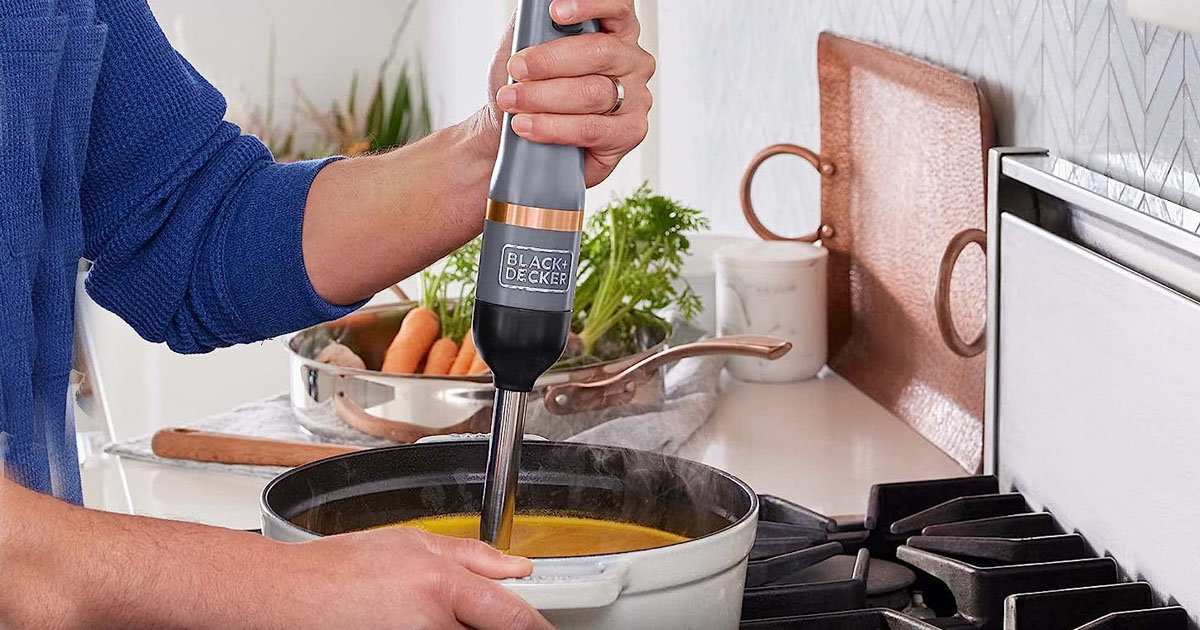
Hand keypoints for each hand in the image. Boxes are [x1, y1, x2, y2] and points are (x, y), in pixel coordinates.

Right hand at [284, 528, 551, 629]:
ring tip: (429, 612)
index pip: (512, 617)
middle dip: (489, 623)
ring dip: (460, 628)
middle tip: (467, 610)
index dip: (536, 626)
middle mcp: (431, 625)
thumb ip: (473, 556)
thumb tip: (517, 567)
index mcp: (440, 585)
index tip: (544, 628)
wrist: (289, 597)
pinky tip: (414, 622)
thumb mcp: (412, 543)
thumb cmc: (338, 569)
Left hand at [485, 0, 654, 186]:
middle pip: (600, 52)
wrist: (520, 130)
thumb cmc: (531, 84)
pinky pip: (591, 129)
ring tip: (513, 101)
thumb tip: (534, 9)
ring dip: (544, 97)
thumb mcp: (528, 46)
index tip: (555, 12)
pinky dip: (554, 127)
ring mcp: (637, 97)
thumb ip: (537, 24)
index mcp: (617, 31)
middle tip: (516, 70)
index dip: (590, 5)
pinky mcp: (630, 132)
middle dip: (550, 62)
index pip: (618, 6)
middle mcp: (632, 61)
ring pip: (594, 93)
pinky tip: (529, 125)